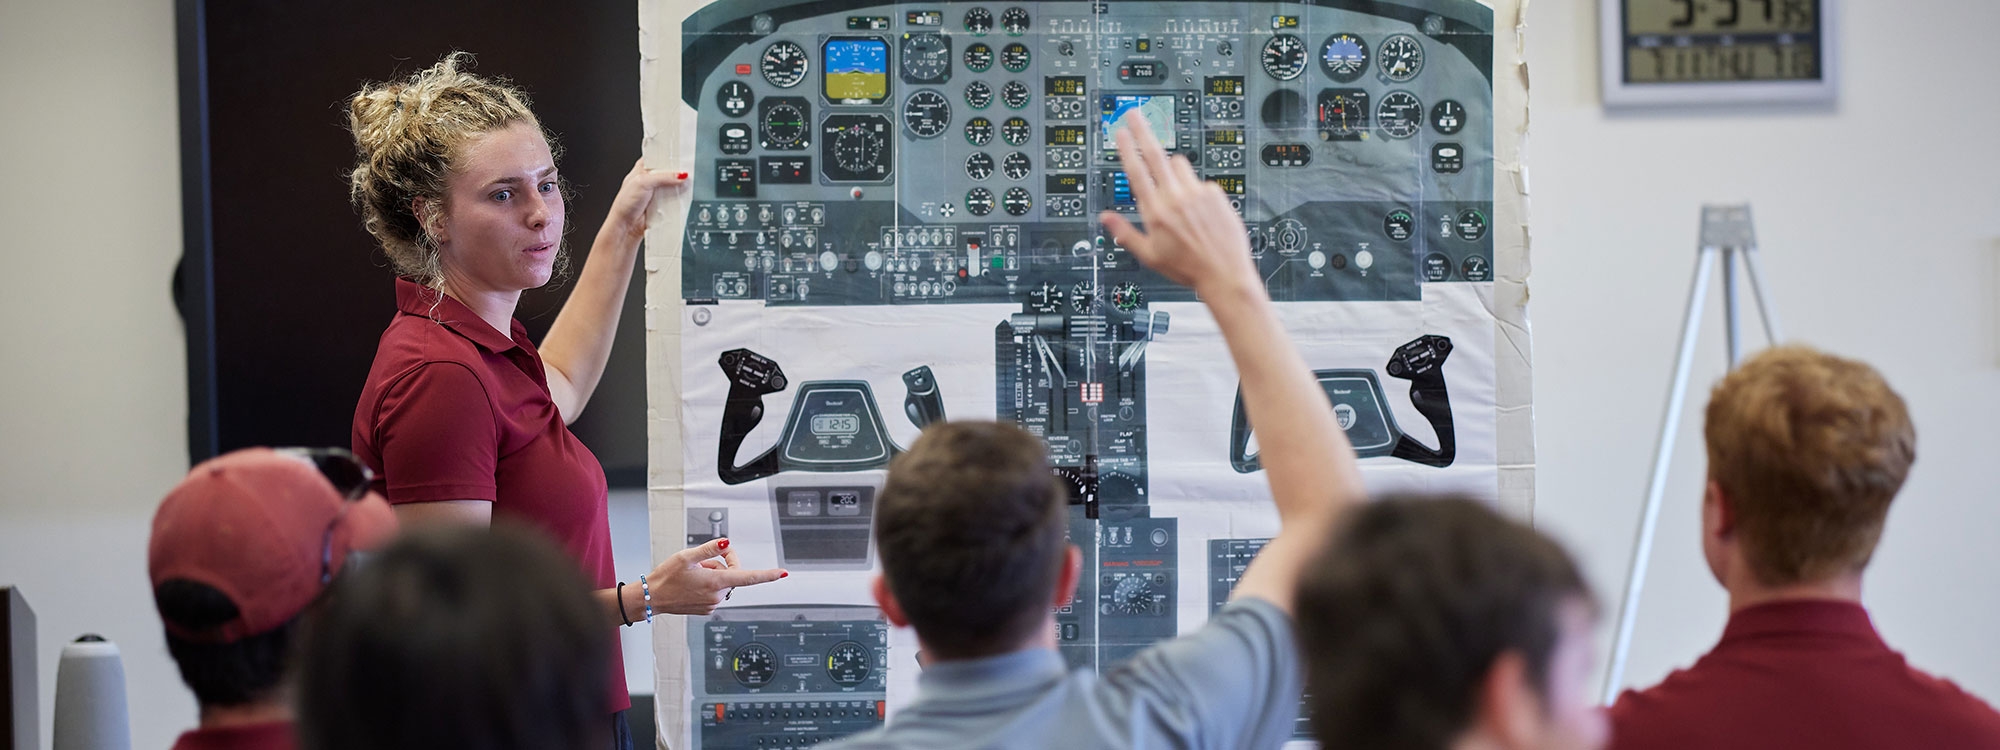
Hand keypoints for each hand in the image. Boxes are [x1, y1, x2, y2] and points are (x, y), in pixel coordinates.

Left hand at [604, 159, 688, 240]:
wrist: (626, 226)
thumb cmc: (625, 203)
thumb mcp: (643, 182)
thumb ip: (663, 176)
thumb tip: (680, 175)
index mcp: (642, 168)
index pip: (658, 157)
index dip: (669, 156)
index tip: (681, 156)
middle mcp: (650, 179)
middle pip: (668, 171)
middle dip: (677, 172)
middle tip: (686, 172)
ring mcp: (656, 191)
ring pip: (672, 185)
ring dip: (678, 187)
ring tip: (685, 185)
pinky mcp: (662, 203)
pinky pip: (674, 198)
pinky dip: (678, 198)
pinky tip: (682, 197)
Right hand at [642, 538, 785, 615]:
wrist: (651, 598)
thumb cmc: (666, 577)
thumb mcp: (686, 556)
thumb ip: (710, 549)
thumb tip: (727, 543)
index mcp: (715, 582)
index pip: (748, 577)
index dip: (768, 575)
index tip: (782, 573)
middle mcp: (717, 595)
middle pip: (733, 573)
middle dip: (722, 563)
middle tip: (702, 560)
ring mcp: (712, 604)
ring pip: (723, 582)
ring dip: (713, 574)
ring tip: (693, 574)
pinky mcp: (707, 609)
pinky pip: (715, 591)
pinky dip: (708, 584)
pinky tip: (692, 583)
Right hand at [1097, 113, 1259, 297]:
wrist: (1224, 274)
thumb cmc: (1188, 268)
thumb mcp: (1149, 256)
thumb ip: (1125, 233)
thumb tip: (1105, 218)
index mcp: (1155, 213)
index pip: (1136, 172)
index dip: (1127, 149)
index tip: (1121, 132)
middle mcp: (1175, 199)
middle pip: (1155, 155)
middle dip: (1142, 130)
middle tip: (1134, 114)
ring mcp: (1197, 194)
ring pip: (1179, 165)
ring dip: (1173, 170)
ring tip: (1177, 194)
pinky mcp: (1215, 194)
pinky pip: (1200, 182)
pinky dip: (1196, 190)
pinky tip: (1200, 212)